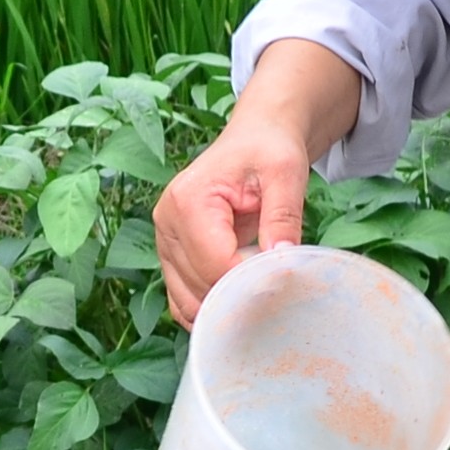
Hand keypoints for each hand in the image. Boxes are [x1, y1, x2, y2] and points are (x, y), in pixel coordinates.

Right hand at [155, 39, 365, 324]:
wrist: (256, 138)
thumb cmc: (269, 150)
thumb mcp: (285, 173)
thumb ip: (283, 216)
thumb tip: (282, 262)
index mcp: (188, 201)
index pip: (216, 264)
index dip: (251, 281)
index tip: (285, 280)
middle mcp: (166, 222)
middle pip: (201, 286)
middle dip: (241, 296)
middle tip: (280, 291)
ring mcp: (165, 241)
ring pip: (189, 301)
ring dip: (225, 307)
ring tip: (261, 295)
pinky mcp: (171, 255)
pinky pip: (183, 300)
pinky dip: (209, 310)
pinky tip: (238, 305)